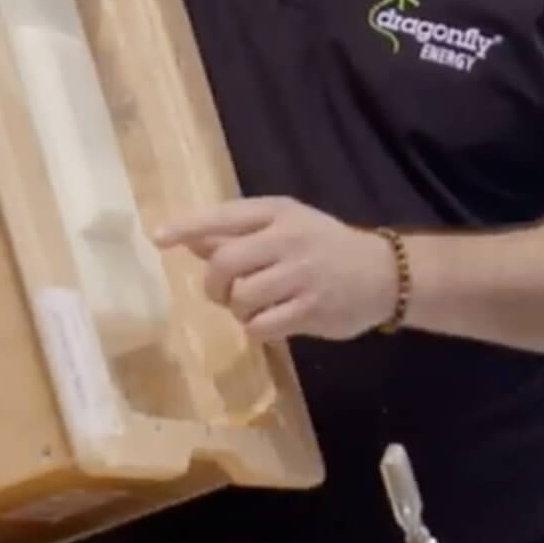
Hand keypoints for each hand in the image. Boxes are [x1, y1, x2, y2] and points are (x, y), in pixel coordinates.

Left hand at [155, 197, 398, 342]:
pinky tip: (271, 323)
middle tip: (223, 295)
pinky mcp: (311, 309)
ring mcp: (301, 274)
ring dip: (239, 310)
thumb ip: (242, 235)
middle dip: (214, 287)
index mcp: (279, 213)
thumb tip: (192, 241)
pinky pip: (261, 326)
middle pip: (224, 264)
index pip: (224, 216)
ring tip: (256, 309)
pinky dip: (256, 329)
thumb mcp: (288, 228)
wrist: (386, 274)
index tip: (158, 237)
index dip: (187, 226)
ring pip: (240, 298)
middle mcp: (287, 238)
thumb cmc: (328, 248)